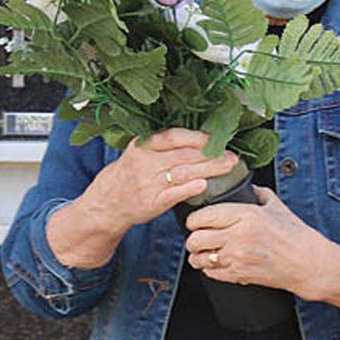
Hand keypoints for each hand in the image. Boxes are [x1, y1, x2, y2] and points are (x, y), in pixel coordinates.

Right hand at [46, 131, 237, 271]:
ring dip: (208, 169)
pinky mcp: (152, 202)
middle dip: (211, 154)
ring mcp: (149, 183)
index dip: (198, 137)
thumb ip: (165, 145)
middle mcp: (145, 162)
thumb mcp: (140, 152)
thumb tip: (200, 137)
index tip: (218, 137)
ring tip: (228, 167)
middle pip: (184, 154)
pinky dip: (189, 189)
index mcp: (143, 145)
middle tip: (232, 155)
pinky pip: (173, 194)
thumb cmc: (129, 175)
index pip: (174, 136)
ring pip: (183, 172)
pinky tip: (204, 185)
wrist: (107, 203)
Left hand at [185, 187, 337, 297]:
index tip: (195, 221)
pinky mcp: (239, 275)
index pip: (204, 216)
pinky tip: (215, 264)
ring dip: (198, 256)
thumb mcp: (277, 207)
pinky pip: (211, 273)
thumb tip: (249, 187)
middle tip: (197, 237)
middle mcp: (238, 236)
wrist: (309, 264)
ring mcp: (237, 257)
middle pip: (196, 238)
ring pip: (200, 258)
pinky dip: (209, 269)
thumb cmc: (296, 236)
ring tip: (202, 253)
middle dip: (193, 238)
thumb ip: (259, 194)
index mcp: (246, 215)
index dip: (194, 219)